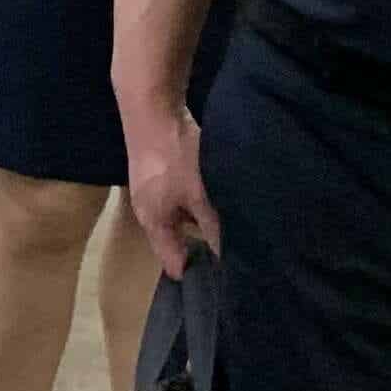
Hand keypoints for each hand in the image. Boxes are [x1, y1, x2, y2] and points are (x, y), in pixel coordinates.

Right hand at [122, 103, 221, 278]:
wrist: (152, 108)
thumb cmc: (173, 157)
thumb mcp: (200, 196)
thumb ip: (214, 228)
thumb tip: (233, 257)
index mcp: (154, 225)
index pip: (175, 266)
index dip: (199, 277)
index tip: (229, 282)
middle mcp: (150, 213)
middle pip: (179, 242)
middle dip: (205, 248)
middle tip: (240, 254)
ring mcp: (154, 192)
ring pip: (184, 219)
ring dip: (205, 222)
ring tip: (235, 225)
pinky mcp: (161, 174)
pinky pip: (184, 199)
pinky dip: (201, 202)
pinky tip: (222, 196)